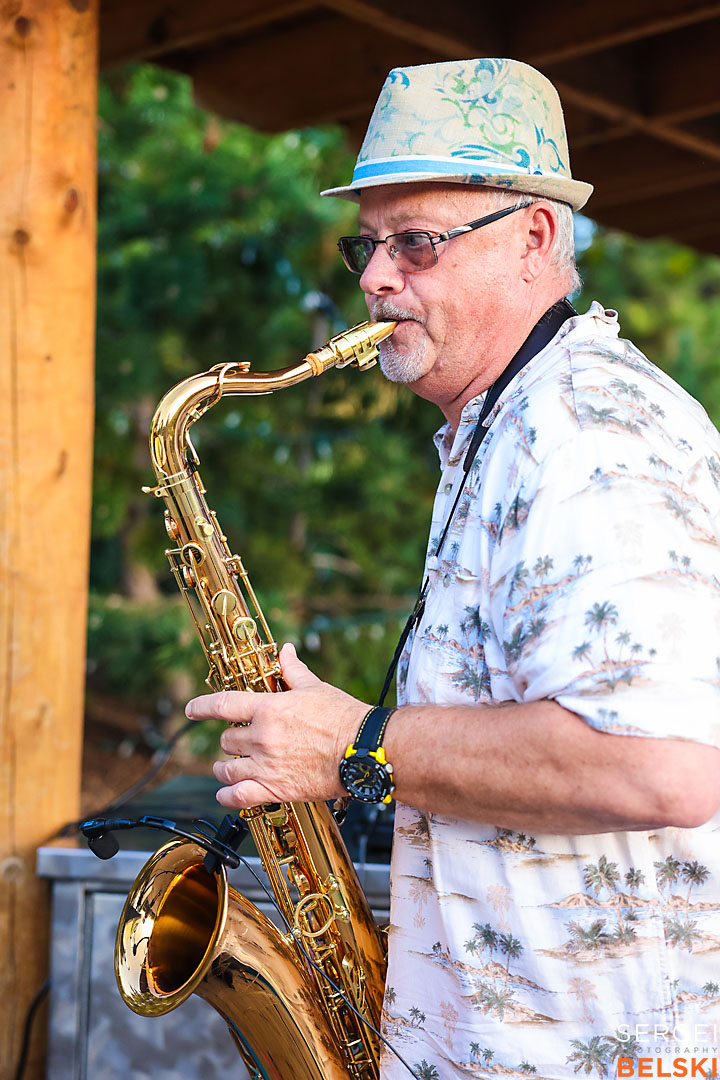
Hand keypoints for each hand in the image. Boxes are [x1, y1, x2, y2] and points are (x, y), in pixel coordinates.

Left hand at [185, 643, 367, 809]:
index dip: (201, 706)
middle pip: (226, 739)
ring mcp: (267, 764)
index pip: (222, 704)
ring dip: (224, 767)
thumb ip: (293, 671)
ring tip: (225, 768)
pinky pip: (239, 797)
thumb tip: (285, 651)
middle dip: (230, 739)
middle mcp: (263, 736)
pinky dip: (227, 797)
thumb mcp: (315, 687)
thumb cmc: (344, 717)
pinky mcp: (277, 788)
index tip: (191, 709)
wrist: (364, 750)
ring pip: (227, 768)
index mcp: (269, 708)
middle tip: (238, 741)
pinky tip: (225, 794)